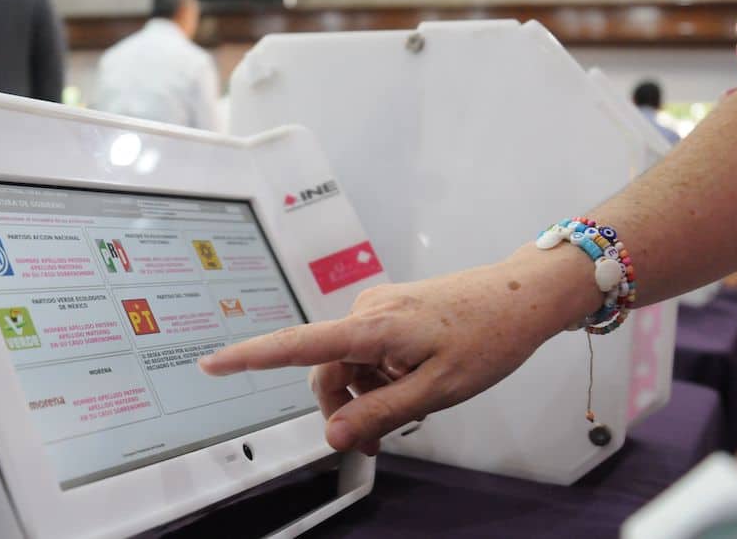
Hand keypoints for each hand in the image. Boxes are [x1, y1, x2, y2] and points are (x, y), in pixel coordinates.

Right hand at [200, 244, 599, 454]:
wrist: (523, 297)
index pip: (298, 345)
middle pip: (327, 370)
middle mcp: (366, 311)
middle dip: (346, 406)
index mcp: (373, 327)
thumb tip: (333, 435)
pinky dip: (380, 374)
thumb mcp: (438, 389)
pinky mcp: (391, 311)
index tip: (212, 364)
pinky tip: (412, 381)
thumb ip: (382, 412)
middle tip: (381, 439)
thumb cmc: (488, 337)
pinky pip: (367, 350)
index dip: (250, 357)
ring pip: (349, 363)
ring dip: (368, 391)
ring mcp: (379, 309)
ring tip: (411, 405)